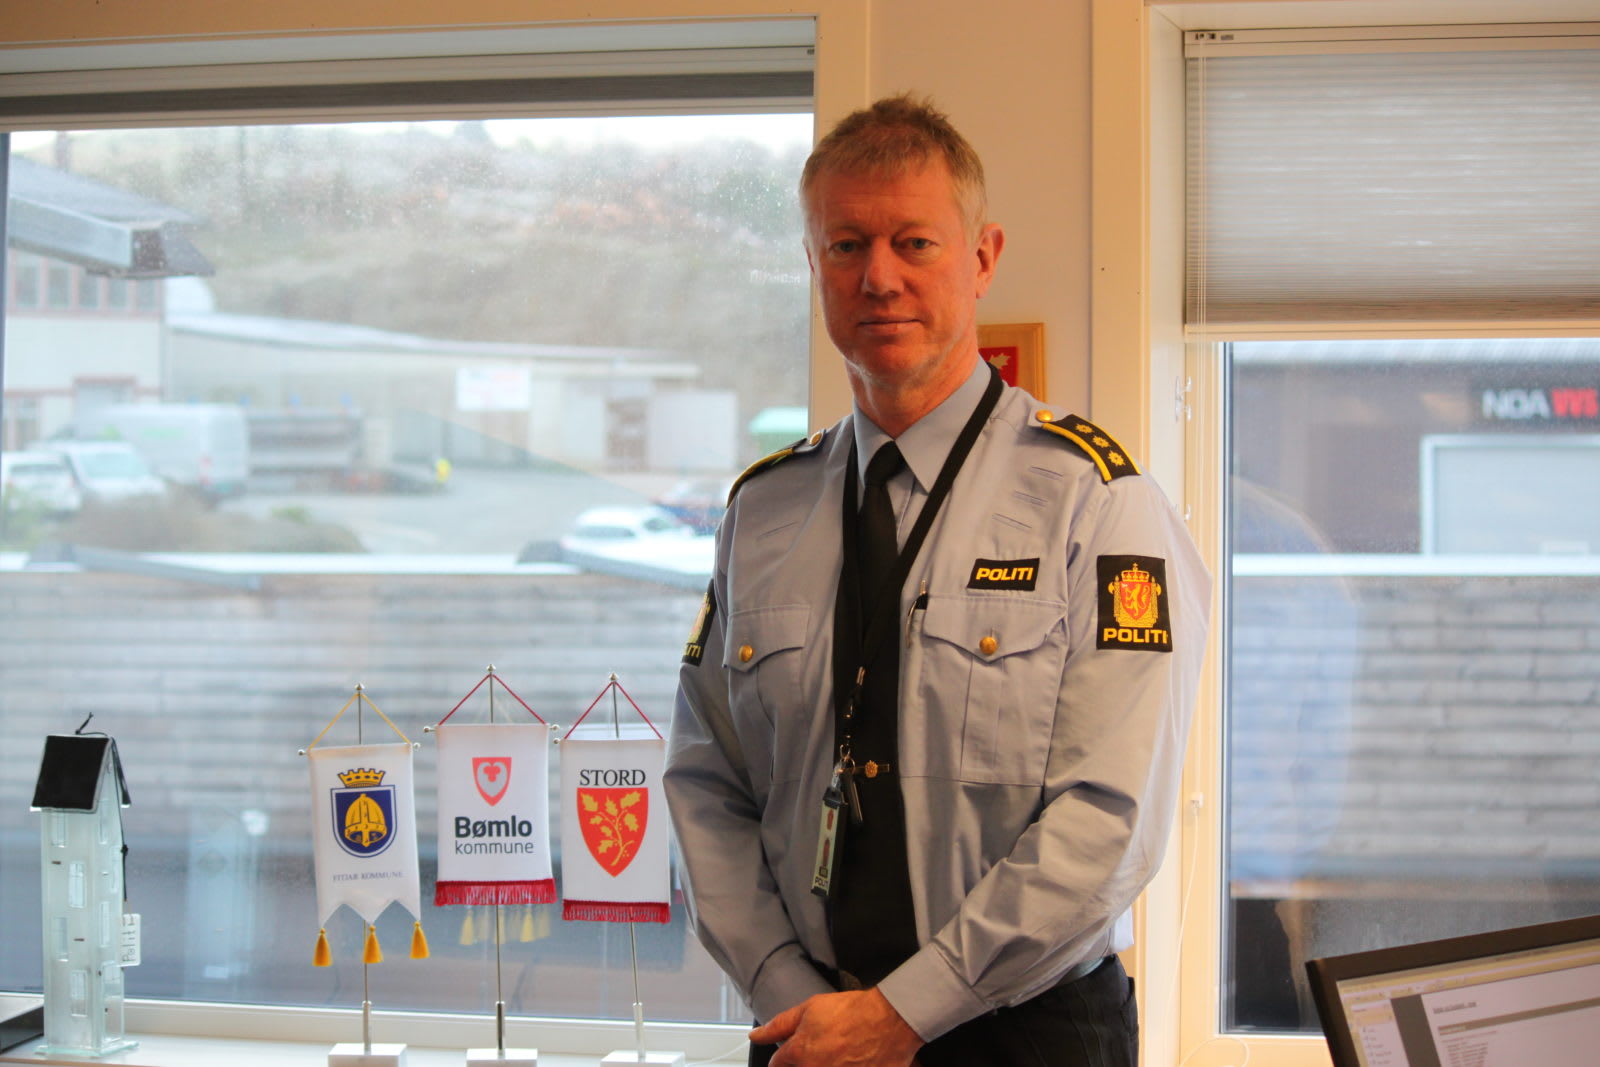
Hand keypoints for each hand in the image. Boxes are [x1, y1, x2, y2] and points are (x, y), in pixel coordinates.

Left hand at [750, 988, 923, 1066]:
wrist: (890, 1020)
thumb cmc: (853, 1012)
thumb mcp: (809, 1009)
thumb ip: (779, 1025)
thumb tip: (756, 1036)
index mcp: (799, 1054)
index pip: (777, 1064)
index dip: (783, 1054)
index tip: (793, 1050)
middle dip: (805, 1061)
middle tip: (824, 1047)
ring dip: (823, 1063)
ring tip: (840, 1052)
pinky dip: (842, 1065)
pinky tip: (851, 1058)